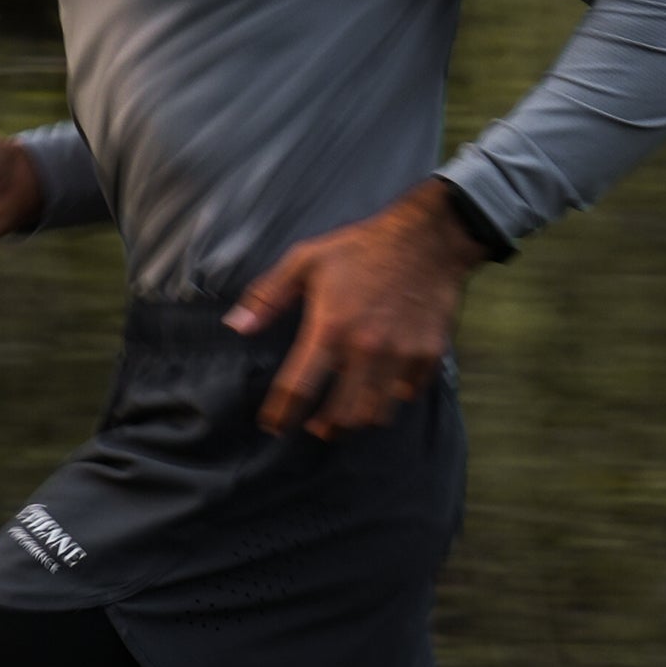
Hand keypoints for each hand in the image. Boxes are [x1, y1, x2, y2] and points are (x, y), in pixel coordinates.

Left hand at [224, 180, 487, 437]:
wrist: (427, 238)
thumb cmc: (361, 248)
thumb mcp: (305, 260)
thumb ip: (268, 296)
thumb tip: (237, 326)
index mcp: (330, 328)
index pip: (298, 388)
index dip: (281, 414)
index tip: (273, 426)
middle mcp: (366, 349)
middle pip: (341, 415)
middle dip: (323, 428)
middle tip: (315, 427)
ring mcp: (401, 355)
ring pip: (376, 413)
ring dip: (357, 420)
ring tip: (346, 417)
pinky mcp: (428, 355)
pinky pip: (408, 394)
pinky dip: (393, 399)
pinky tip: (384, 391)